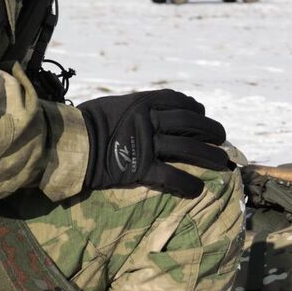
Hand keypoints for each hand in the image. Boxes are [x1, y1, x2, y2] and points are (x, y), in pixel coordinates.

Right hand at [77, 89, 230, 195]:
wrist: (69, 144)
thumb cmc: (84, 124)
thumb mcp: (113, 106)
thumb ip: (134, 109)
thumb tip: (147, 111)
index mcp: (141, 103)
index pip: (178, 101)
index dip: (196, 108)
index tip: (203, 115)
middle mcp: (147, 120)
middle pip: (190, 123)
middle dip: (211, 130)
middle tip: (222, 138)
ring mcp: (146, 144)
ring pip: (188, 148)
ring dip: (210, 156)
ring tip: (223, 163)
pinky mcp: (140, 168)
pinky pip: (171, 176)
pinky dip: (188, 184)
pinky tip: (198, 190)